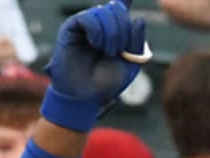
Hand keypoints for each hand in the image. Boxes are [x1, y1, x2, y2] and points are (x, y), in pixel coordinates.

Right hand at [42, 0, 147, 130]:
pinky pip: (86, 18)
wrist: (86, 96)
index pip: (121, 8)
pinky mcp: (71, 29)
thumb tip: (139, 18)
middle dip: (123, 29)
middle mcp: (100, 25)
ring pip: (103, 12)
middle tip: (118, 50)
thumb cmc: (107, 82)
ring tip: (107, 52)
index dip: (125, 0)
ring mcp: (86, 26)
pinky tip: (96, 45)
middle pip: (117, 10)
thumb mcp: (130, 62)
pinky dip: (96, 31)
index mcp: (115, 32)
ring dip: (111, 33)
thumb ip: (137, 41)